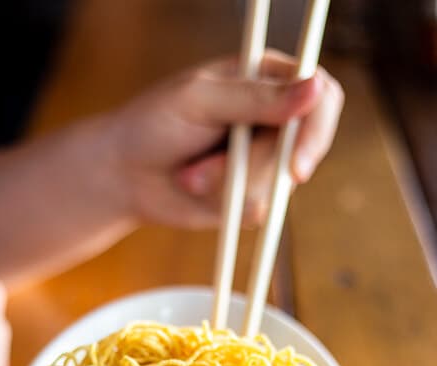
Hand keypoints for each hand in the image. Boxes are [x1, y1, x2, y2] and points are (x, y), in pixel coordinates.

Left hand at [107, 50, 343, 228]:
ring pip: (279, 183)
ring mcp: (265, 159)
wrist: (124, 176)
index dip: (316, 128)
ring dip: (228, 185)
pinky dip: (225, 205)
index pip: (320, 93)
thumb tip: (315, 87)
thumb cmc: (152, 124)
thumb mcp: (200, 100)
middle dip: (255, 167)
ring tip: (190, 174)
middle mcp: (273, 118)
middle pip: (302, 146)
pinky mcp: (252, 195)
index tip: (296, 165)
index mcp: (266, 77)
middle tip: (211, 173)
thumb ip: (256, 97)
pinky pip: (259, 209)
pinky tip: (196, 189)